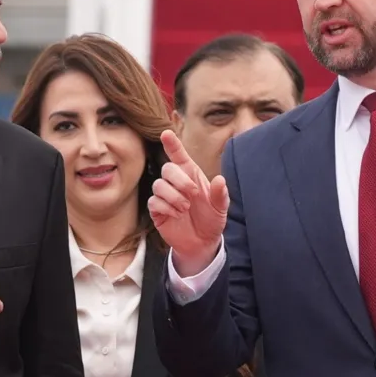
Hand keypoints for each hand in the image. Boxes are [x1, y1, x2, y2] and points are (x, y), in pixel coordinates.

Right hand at [148, 130, 228, 275]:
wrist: (202, 243)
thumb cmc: (211, 220)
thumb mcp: (221, 208)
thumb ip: (220, 195)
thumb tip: (220, 180)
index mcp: (191, 176)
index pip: (179, 156)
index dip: (172, 144)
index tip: (166, 133)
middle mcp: (176, 183)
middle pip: (167, 169)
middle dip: (179, 180)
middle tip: (193, 194)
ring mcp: (165, 196)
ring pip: (158, 185)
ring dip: (174, 196)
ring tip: (185, 208)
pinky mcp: (157, 210)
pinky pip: (154, 201)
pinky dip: (166, 207)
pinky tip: (177, 215)